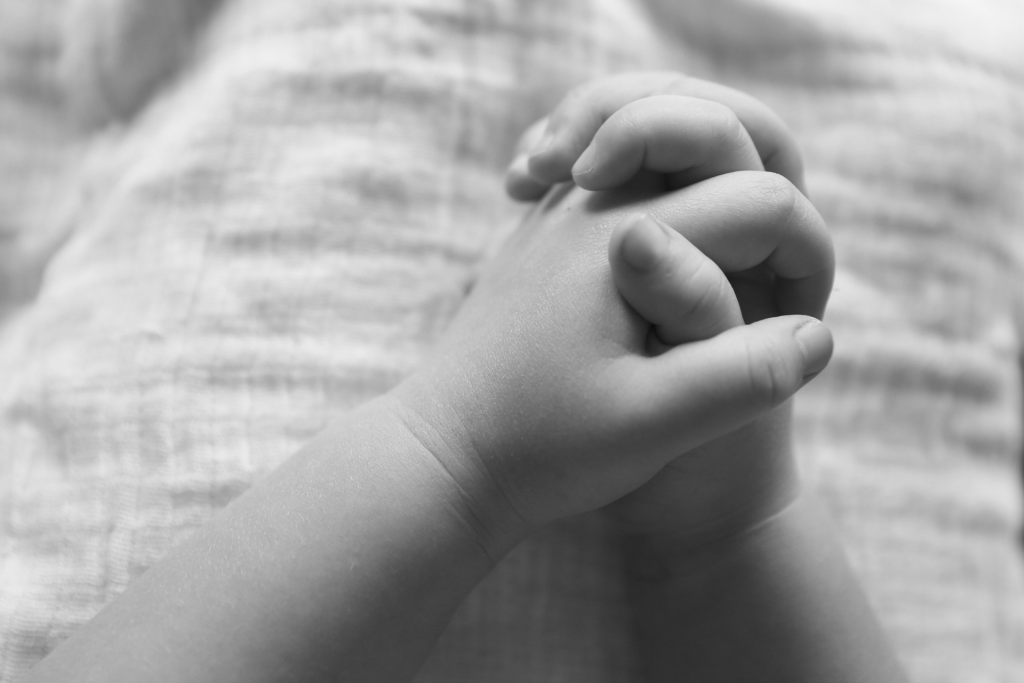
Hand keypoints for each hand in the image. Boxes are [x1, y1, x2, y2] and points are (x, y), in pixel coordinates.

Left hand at [390, 168, 832, 553]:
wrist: (442, 456)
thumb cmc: (540, 448)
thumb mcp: (651, 426)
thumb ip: (741, 377)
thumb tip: (817, 336)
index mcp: (628, 238)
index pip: (762, 203)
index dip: (804, 258)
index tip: (799, 323)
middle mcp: (592, 205)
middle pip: (716, 145)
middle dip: (769, 209)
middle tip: (779, 284)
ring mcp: (561, 214)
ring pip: (665, 151)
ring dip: (715, 184)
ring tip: (736, 256)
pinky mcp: (545, 236)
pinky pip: (620, 182)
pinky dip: (662, 197)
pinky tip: (663, 248)